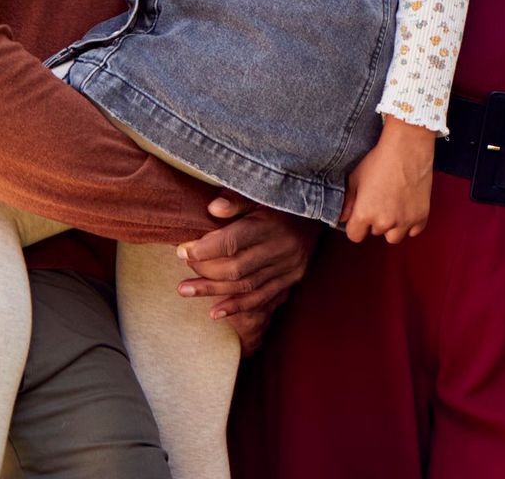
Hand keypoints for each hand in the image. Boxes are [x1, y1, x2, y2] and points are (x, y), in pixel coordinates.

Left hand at [175, 195, 318, 354]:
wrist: (322, 210)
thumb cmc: (283, 200)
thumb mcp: (262, 193)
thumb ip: (237, 201)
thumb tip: (212, 208)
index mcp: (272, 223)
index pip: (232, 241)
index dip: (204, 248)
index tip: (182, 250)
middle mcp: (282, 247)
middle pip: (236, 268)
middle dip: (204, 271)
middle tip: (182, 270)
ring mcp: (289, 266)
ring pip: (246, 286)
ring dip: (213, 291)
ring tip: (185, 290)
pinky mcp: (293, 278)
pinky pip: (262, 298)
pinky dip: (237, 306)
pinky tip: (215, 312)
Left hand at [339, 117, 435, 244]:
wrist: (407, 147)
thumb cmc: (379, 159)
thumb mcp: (356, 177)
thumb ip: (347, 201)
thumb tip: (343, 217)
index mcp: (364, 214)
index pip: (355, 235)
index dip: (356, 225)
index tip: (361, 214)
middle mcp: (385, 222)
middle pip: (376, 233)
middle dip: (376, 221)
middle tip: (381, 201)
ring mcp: (405, 220)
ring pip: (394, 237)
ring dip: (393, 226)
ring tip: (394, 208)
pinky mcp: (422, 216)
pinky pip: (414, 231)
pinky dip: (410, 223)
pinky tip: (407, 208)